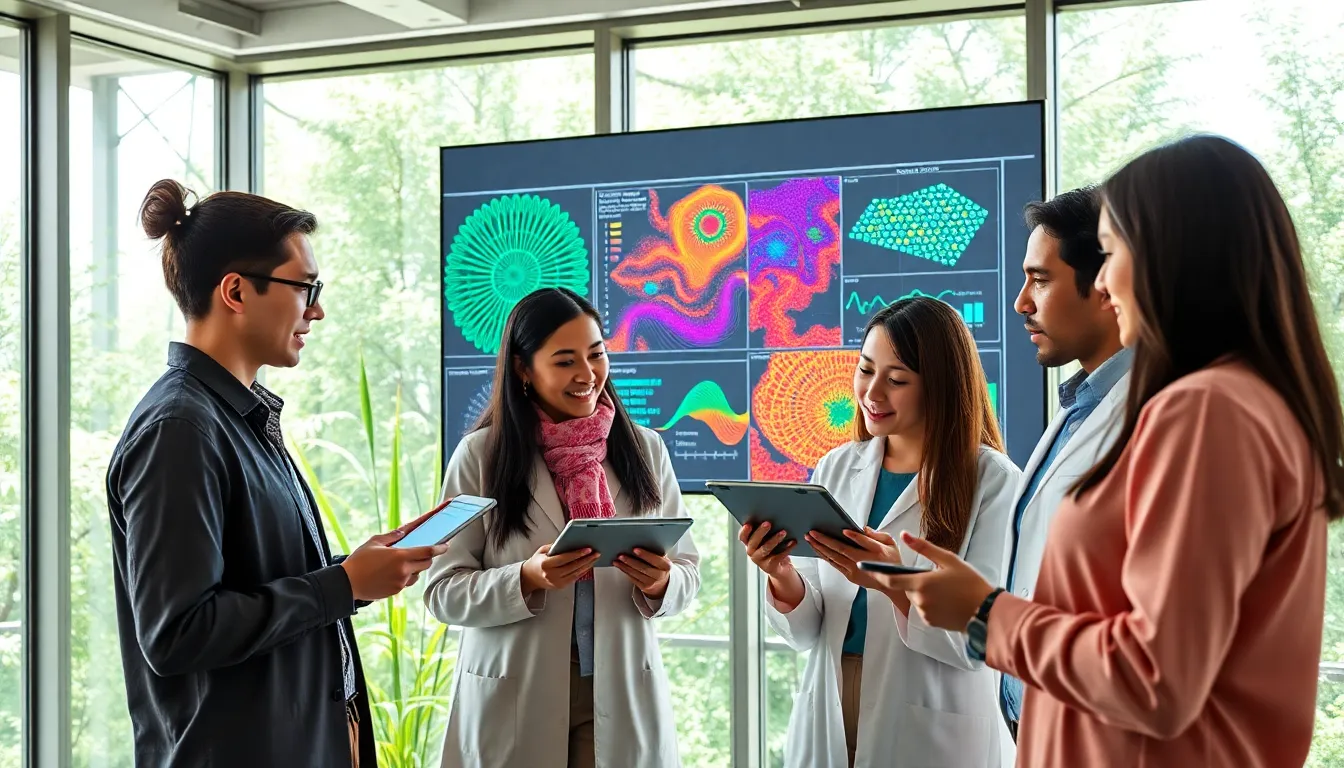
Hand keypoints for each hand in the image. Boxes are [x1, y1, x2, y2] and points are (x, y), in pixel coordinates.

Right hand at [340, 509, 449, 600]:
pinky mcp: (395, 591)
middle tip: (423, 551)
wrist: (347, 584)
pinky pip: (407, 582)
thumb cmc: (359, 561)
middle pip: (426, 564)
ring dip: (415, 567)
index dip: (439, 548)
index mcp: (400, 556)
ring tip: (402, 562)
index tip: (446, 545)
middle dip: (428, 557)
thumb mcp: (374, 542)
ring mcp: (400, 583)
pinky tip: (393, 572)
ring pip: (417, 574)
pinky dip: (406, 576)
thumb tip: (404, 532)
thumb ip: (392, 536)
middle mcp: (404, 571)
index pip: (427, 552)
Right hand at [520, 545, 600, 596]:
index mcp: (546, 564)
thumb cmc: (537, 562)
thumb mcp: (542, 550)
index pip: (565, 558)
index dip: (577, 554)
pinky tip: (588, 565)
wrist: (530, 577)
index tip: (587, 549)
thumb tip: (570, 542)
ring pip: (576, 573)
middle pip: (573, 566)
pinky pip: (575, 578)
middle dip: (586, 559)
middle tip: (596, 553)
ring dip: (587, 565)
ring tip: (595, 558)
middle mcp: (551, 574)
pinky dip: (583, 571)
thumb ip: (555, 546)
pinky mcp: (560, 586)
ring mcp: (556, 582)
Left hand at [615, 548, 672, 598]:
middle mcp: (659, 576)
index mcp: (666, 566)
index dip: (645, 555)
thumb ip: (655, 553)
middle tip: (621, 555)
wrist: (664, 583)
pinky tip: (620, 566)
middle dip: (630, 561)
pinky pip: (633, 579)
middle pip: (643, 568)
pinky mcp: (644, 588)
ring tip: (617, 560)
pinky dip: (625, 571)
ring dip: (625, 566)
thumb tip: (641, 543)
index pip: (655, 560)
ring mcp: (651, 583)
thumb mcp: (663, 559)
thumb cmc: (661, 567)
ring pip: (636, 574)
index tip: (635, 549)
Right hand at [738, 522, 796, 578]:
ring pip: (765, 549)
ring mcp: (760, 560)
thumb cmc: (772, 547)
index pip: (743, 537)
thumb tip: (771, 515)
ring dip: (775, 539)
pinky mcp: (770, 566)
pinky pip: (778, 556)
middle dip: (760, 532)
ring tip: (783, 532)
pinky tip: (792, 542)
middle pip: (753, 542)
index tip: (749, 524)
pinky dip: (786, 548)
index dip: (744, 531)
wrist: (779, 566)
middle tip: (768, 523)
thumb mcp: (766, 538)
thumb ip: (765, 529)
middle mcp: (752, 552)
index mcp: (749, 543)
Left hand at [805, 527, 899, 590]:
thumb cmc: (890, 559)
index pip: (864, 543)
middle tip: (812, 532)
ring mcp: (855, 570)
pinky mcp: (850, 576)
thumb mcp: (890, 543)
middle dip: (825, 540)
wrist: (891, 583)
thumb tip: (863, 528)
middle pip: (842, 550)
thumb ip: (878, 535)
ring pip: (834, 558)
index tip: (843, 530)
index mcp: (876, 552)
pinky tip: (817, 549)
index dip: (854, 537)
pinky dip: (825, 556)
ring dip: (820, 548)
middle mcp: (864, 562)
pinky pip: (835, 564)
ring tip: (809, 539)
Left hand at [865, 531, 994, 631]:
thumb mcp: (948, 560)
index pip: (890, 579)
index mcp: (921, 583)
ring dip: (922, 593)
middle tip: (934, 577)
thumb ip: (924, 547)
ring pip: (915, 599)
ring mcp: (924, 614)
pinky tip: (946, 601)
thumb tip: (904, 535)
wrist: (986, 611)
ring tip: (944, 590)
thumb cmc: (969, 583)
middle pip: (906, 588)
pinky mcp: (930, 623)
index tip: (864, 566)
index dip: (876, 573)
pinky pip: (923, 610)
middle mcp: (919, 600)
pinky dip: (929, 604)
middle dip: (913, 581)